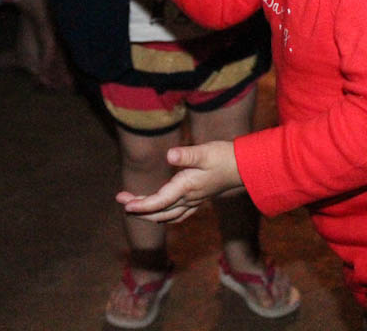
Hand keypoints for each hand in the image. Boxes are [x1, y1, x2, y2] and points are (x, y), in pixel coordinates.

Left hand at [116, 141, 242, 222]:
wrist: (245, 167)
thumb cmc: (224, 157)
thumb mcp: (205, 152)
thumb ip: (187, 154)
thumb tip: (170, 154)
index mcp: (187, 187)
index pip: (159, 201)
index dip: (141, 204)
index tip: (125, 204)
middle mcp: (189, 198)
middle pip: (159, 211)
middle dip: (139, 208)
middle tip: (121, 200)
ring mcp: (194, 201)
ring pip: (167, 214)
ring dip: (149, 212)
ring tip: (133, 205)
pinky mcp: (199, 199)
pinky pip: (178, 214)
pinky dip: (165, 215)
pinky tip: (160, 214)